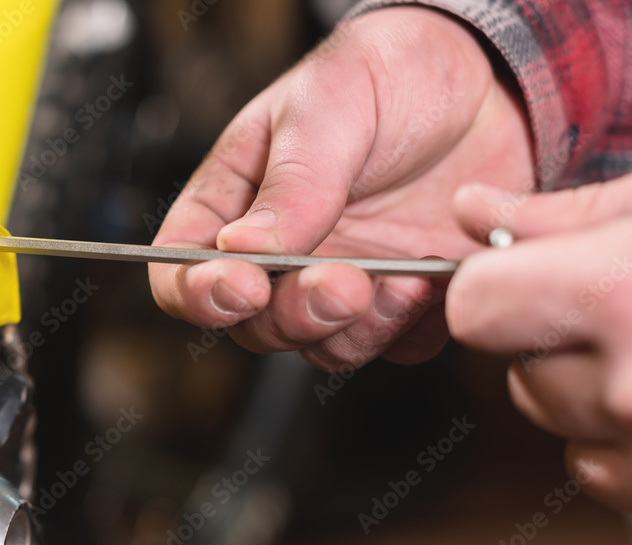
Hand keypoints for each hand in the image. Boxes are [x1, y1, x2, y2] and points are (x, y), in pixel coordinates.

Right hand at [149, 6, 533, 368]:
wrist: (486, 81)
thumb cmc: (388, 74)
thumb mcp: (329, 104)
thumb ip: (292, 182)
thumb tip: (241, 247)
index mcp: (233, 203)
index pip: (180, 270)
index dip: (199, 294)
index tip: (244, 285)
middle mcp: (279, 256)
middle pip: (253, 326)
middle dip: (295, 315)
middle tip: (342, 283)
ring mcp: (341, 281)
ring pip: (322, 348)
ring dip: (358, 330)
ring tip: (405, 278)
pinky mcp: (401, 301)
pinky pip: (396, 348)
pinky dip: (413, 329)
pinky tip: (435, 276)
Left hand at [448, 173, 631, 511]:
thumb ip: (558, 214)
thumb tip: (466, 207)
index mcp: (616, 295)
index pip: (473, 306)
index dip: (496, 287)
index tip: (532, 273)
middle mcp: (625, 387)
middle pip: (516, 371)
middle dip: (549, 343)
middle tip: (625, 312)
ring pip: (558, 420)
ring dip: (589, 390)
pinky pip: (601, 470)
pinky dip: (622, 440)